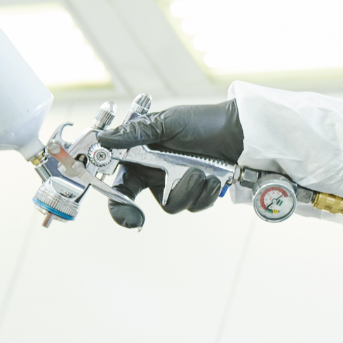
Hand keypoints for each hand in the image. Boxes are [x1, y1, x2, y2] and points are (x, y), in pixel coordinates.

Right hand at [97, 100, 244, 227]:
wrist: (238, 132)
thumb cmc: (202, 122)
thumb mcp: (167, 122)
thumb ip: (136, 133)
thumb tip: (104, 139)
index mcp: (141, 155)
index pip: (118, 181)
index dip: (114, 199)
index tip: (119, 209)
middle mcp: (154, 173)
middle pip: (134, 204)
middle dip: (134, 212)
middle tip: (137, 220)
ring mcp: (175, 185)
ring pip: (171, 206)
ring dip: (186, 190)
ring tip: (201, 171)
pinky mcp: (196, 194)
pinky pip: (193, 206)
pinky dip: (204, 193)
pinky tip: (213, 178)